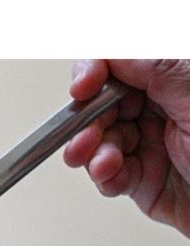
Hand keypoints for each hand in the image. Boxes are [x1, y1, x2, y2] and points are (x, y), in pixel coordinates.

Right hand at [64, 59, 189, 236]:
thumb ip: (153, 63)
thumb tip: (110, 50)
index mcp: (178, 75)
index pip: (120, 62)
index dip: (94, 71)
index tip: (84, 87)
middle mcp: (164, 106)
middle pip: (102, 103)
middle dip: (87, 119)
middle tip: (85, 133)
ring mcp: (153, 143)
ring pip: (100, 140)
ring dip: (92, 151)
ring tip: (102, 159)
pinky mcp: (145, 180)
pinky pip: (109, 175)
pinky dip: (104, 176)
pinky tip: (112, 173)